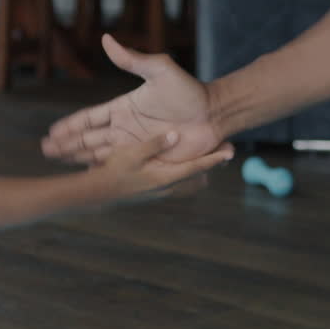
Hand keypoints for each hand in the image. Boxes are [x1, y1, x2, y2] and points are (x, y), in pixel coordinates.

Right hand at [42, 34, 225, 164]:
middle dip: (67, 145)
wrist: (214, 112)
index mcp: (124, 107)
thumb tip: (106, 39)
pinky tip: (90, 178)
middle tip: (45, 151)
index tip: (52, 131)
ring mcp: (137, 145)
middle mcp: (126, 128)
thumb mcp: (159, 70)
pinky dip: (104, 171)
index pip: (91, 118)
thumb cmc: (189, 90)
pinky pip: (122, 167)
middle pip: (90, 138)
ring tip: (60, 165)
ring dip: (79, 159)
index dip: (71, 125)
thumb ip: (132, 59)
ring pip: (100, 154)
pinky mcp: (150, 159)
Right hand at [93, 131, 233, 201]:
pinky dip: (187, 175)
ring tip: (209, 158)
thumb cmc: (114, 171)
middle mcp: (168, 187)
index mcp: (165, 177)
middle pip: (198, 177)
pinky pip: (180, 184)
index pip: (197, 167)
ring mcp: (163, 191)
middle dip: (210, 165)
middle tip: (224, 152)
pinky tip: (182, 165)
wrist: (99, 193)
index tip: (230, 152)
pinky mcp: (156, 191)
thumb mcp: (132, 154)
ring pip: (190, 182)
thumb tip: (176, 135)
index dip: (214, 158)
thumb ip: (155, 144)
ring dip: (199, 171)